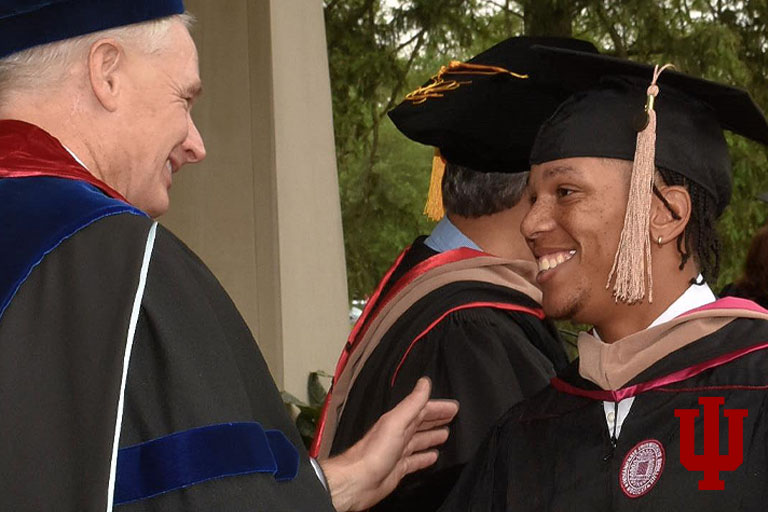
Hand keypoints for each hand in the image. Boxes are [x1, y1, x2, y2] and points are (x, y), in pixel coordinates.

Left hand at [320, 377, 458, 511]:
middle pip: (421, 423)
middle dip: (436, 419)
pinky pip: (416, 460)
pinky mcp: (398, 469)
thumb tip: (424, 383)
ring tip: (445, 434)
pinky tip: (433, 456)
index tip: (453, 406)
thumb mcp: (396, 422)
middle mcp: (398, 434)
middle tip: (452, 416)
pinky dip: (425, 457)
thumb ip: (412, 403)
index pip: (422, 409)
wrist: (358, 481)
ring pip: (419, 441)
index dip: (437, 407)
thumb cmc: (373, 453)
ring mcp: (398, 452)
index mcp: (397, 421)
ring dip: (432, 436)